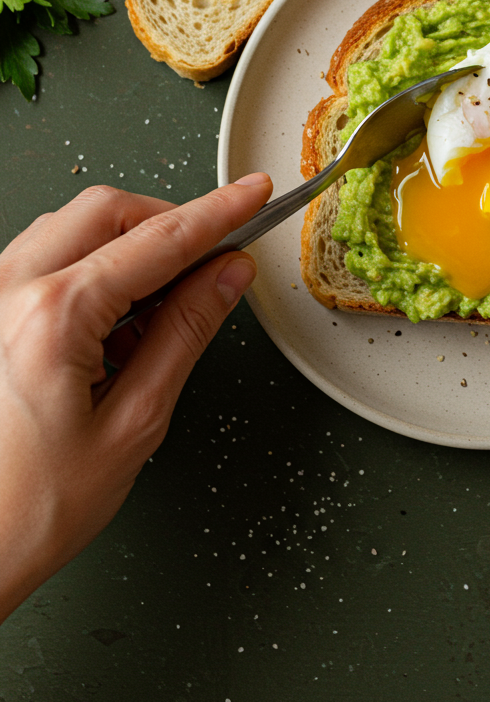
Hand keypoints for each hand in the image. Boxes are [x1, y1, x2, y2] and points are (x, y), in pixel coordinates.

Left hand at [0, 174, 272, 622]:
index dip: (217, 213)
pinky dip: (89, 269)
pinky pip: (41, 259)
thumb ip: (186, 334)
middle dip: (168, 223)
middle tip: (215, 259)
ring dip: (125, 247)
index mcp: (52, 317)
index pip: (158, 240)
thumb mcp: (135, 423)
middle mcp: (6, 291)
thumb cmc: (30, 508)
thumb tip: (226, 277)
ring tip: (160, 310)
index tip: (252, 194)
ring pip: (70, 227)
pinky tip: (112, 323)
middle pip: (107, 210)